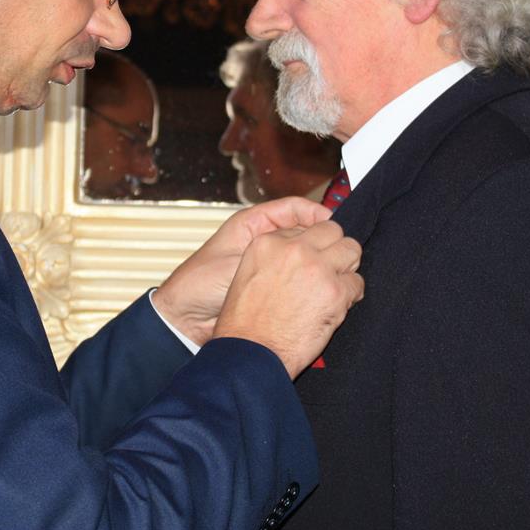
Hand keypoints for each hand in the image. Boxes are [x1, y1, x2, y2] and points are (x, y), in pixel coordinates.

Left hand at [152, 197, 333, 346]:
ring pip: (306, 256)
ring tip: (339, 268)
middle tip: (342, 249)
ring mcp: (271, 265)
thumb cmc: (200, 284)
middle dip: (324, 238)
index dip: (315, 213)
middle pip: (305, 231)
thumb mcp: (235, 260)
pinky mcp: (274, 288)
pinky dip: (313, 281)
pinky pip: (300, 279)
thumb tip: (304, 244)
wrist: (186, 319)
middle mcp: (265, 242)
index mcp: (253, 226)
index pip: (293, 209)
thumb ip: (268, 251)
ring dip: (321, 261)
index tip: (333, 222)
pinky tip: (325, 287)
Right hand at [213, 220, 363, 378]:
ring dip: (347, 266)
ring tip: (336, 285)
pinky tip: (338, 305)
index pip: (306, 228)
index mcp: (268, 242)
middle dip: (334, 248)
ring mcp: (317, 268)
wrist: (252, 353)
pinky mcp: (335, 292)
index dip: (313, 245)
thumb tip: (302, 251)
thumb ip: (275, 256)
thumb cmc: (245, 322)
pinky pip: (357, 282)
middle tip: (331, 268)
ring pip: (351, 249)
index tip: (313, 258)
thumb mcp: (248, 275)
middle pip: (332, 230)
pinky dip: (351, 294)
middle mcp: (294, 249)